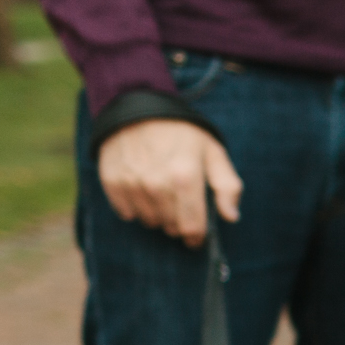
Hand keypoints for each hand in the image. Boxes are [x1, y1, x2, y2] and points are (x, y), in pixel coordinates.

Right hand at [96, 118, 242, 246]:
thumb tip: (231, 217)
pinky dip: (136, 207)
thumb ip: (228, 186)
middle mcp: (156, 183)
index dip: (196, 236)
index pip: (191, 227)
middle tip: (180, 205)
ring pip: (149, 221)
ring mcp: (132, 183)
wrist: (138, 107)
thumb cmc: (182, 134)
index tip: (197, 235)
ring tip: (162, 194)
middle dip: (178, 223)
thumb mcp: (214, 153)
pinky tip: (142, 189)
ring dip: (158, 215)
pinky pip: (127, 213)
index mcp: (185, 177)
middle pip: (171, 227)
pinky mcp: (113, 181)